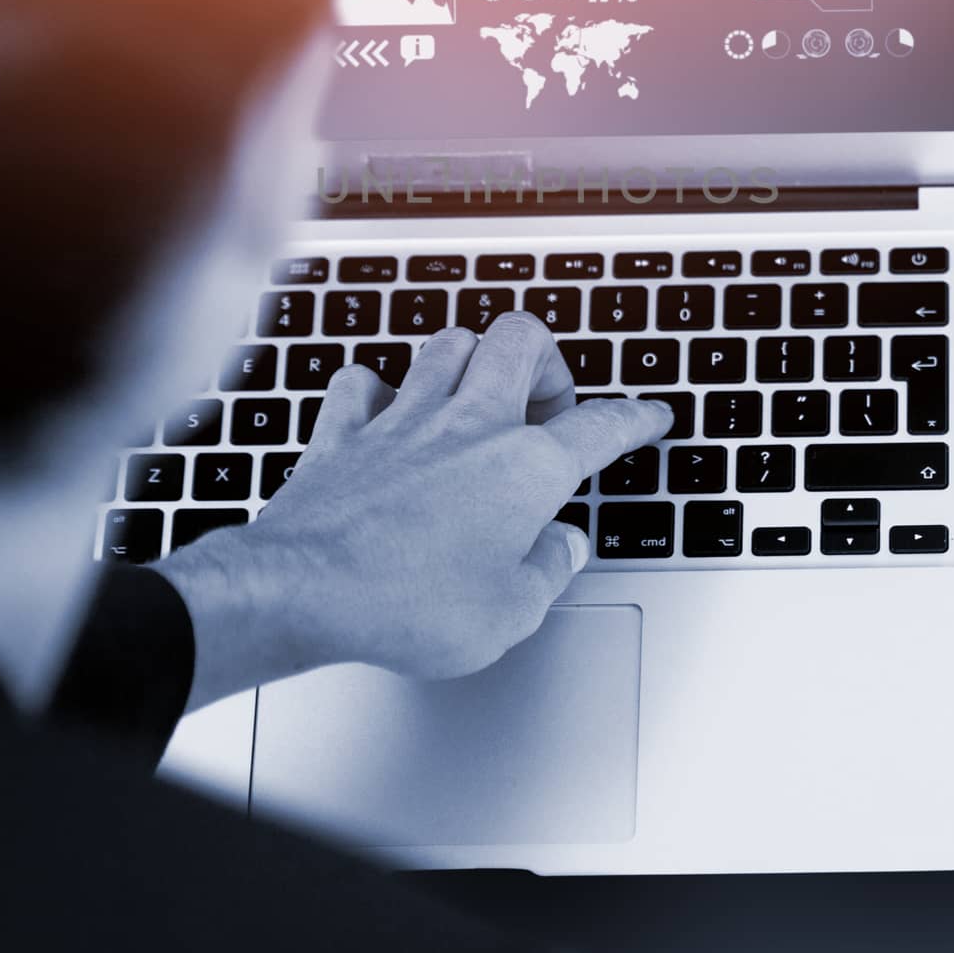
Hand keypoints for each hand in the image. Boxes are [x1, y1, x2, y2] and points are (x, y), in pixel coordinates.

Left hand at [155, 312, 671, 710]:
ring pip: (448, 343)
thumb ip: (548, 571)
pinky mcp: (345, 431)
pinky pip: (362, 382)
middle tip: (547, 400)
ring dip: (470, 359)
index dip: (635, 417)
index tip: (648, 415)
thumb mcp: (510, 614)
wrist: (304, 589)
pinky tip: (383, 411)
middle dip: (545, 358)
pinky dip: (376, 390)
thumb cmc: (409, 604)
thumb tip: (562, 548)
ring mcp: (403, 418)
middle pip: (521, 339)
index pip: (601, 425)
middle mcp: (468, 424)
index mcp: (524, 467)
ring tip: (476, 393)